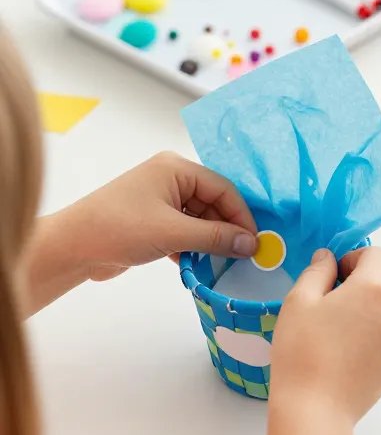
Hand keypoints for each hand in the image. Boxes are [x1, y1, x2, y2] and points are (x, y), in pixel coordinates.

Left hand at [23, 152, 256, 314]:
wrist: (70, 248)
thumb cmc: (118, 228)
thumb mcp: (174, 232)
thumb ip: (217, 237)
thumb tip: (253, 245)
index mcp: (176, 168)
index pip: (224, 188)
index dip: (242, 215)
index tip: (256, 242)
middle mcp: (170, 179)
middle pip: (214, 203)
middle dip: (228, 230)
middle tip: (244, 256)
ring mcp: (161, 200)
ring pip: (201, 220)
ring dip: (211, 242)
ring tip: (223, 264)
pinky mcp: (153, 221)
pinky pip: (186, 231)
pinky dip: (195, 248)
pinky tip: (200, 266)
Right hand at [263, 247, 380, 434]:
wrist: (316, 409)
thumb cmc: (302, 351)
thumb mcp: (299, 301)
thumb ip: (318, 271)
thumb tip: (329, 258)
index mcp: (375, 289)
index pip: (378, 255)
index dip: (355, 257)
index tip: (336, 274)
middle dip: (372, 276)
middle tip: (342, 293)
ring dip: (379, 301)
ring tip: (346, 320)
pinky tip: (352, 343)